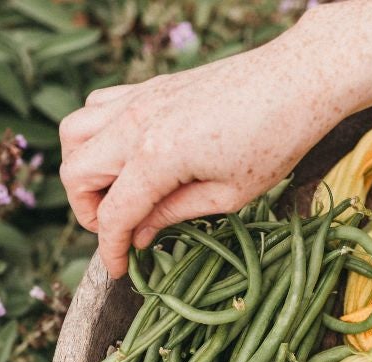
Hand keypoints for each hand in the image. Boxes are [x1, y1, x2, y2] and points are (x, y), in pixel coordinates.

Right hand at [58, 16, 351, 276]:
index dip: (110, 250)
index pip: (112, 214)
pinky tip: (126, 155)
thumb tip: (139, 234)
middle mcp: (136, 123)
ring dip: (84, 169)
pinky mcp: (149, 87)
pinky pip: (96, 106)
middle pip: (75, 173)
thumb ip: (174, 214)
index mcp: (157, 156)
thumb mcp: (229, 195)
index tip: (121, 270)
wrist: (297, 79)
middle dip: (88, 212)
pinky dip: (96, 133)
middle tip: (120, 230)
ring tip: (115, 191)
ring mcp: (139, 99)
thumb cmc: (275, 140)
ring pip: (74, 133)